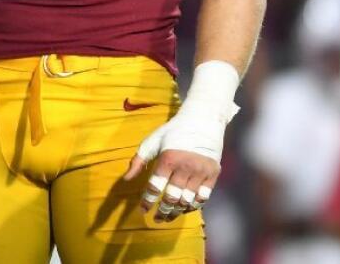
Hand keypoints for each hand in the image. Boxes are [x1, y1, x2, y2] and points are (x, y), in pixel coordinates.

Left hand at [122, 107, 225, 221]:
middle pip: (172, 198)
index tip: (142, 210)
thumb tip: (126, 179)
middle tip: (156, 218)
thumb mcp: (152, 141)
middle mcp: (185, 167)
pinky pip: (203, 197)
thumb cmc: (173, 132)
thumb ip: (138, 160)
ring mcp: (201, 172)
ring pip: (187, 200)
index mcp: (168, 158)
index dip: (147, 201)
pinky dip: (193, 205)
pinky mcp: (213, 174)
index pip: (155, 187)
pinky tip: (185, 208)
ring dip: (177, 211)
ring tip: (168, 216)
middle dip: (162, 211)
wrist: (202, 121)